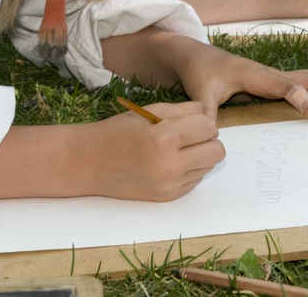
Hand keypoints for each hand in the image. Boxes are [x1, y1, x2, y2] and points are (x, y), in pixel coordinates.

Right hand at [85, 101, 223, 201]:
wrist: (90, 163)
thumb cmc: (118, 132)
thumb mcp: (149, 111)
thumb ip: (183, 111)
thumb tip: (208, 116)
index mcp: (164, 138)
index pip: (209, 127)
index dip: (202, 121)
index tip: (190, 121)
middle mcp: (169, 165)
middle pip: (217, 151)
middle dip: (209, 140)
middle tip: (190, 135)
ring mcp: (169, 185)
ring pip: (208, 167)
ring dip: (199, 156)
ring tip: (176, 149)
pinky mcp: (167, 197)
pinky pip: (195, 180)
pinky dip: (188, 170)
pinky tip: (168, 163)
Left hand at [172, 40, 307, 123]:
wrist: (197, 57)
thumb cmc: (201, 72)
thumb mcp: (200, 93)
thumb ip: (206, 113)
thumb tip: (213, 135)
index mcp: (255, 75)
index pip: (287, 86)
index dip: (304, 100)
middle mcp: (269, 74)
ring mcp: (272, 78)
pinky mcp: (270, 84)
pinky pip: (299, 87)